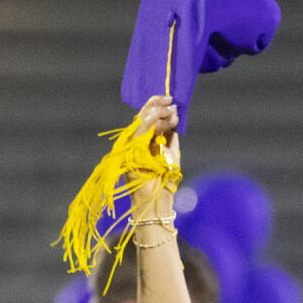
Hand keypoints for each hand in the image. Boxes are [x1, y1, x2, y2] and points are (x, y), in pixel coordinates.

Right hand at [131, 94, 180, 218]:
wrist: (157, 200)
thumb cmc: (164, 181)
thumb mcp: (171, 154)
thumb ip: (170, 138)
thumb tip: (173, 120)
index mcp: (142, 141)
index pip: (145, 118)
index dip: (157, 106)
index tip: (172, 102)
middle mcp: (133, 141)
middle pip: (141, 115)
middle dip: (157, 106)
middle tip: (172, 103)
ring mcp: (130, 145)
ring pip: (141, 121)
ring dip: (159, 113)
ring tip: (173, 111)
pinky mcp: (129, 151)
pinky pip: (141, 131)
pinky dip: (155, 123)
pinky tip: (168, 119)